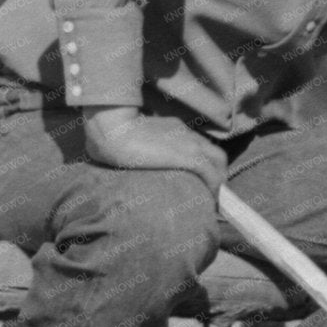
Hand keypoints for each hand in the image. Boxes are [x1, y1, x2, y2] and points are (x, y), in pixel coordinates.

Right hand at [80, 105, 225, 193]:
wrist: (111, 129)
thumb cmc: (108, 133)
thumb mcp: (130, 135)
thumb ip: (138, 142)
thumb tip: (129, 154)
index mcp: (172, 127)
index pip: (197, 144)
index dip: (202, 162)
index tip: (197, 178)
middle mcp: (185, 134)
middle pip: (215, 154)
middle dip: (216, 173)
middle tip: (209, 191)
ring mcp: (189, 144)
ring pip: (218, 163)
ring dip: (217, 181)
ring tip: (209, 198)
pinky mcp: (188, 157)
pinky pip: (211, 174)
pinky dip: (213, 186)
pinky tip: (207, 199)